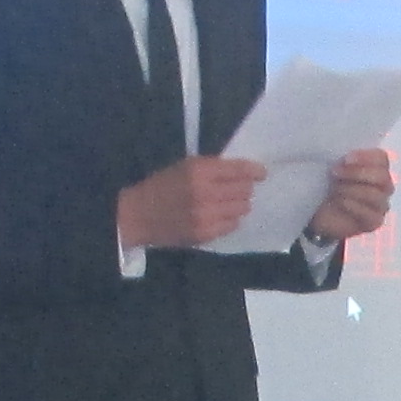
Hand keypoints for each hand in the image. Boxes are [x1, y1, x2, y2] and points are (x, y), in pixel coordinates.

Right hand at [114, 156, 260, 249]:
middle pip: (244, 190)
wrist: (138, 216)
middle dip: (244, 188)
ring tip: (226, 203)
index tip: (262, 173)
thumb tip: (243, 173)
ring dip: (238, 204)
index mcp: (199, 170)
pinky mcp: (206, 233)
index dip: (254, 171)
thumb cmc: (161, 186)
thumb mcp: (184, 167)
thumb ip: (212, 168)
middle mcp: (206, 192)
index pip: (238, 170)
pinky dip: (230, 219)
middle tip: (239, 189)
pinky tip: (218, 215)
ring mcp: (207, 215)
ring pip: (242, 208)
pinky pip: (232, 224)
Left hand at [306, 149, 398, 244]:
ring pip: (376, 196)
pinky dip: (354, 206)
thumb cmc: (328, 185)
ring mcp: (381, 205)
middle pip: (382, 177)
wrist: (319, 214)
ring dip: (352, 190)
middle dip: (358, 173)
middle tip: (336, 172)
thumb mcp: (332, 167)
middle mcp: (383, 185)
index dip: (366, 157)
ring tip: (335, 189)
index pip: (381, 158)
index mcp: (376, 167)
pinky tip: (340, 203)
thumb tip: (341, 153)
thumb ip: (342, 159)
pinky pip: (371, 214)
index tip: (346, 159)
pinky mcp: (374, 222)